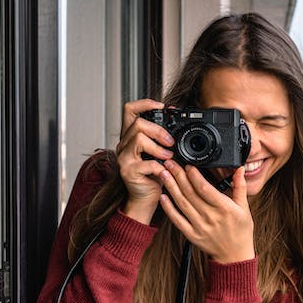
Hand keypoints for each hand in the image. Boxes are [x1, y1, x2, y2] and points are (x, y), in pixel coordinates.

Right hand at [115, 99, 174, 223]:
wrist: (145, 199)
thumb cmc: (154, 175)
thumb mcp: (161, 153)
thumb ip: (164, 139)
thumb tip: (179, 122)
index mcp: (131, 137)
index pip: (130, 110)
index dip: (145, 103)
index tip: (162, 106)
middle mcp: (124, 145)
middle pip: (137, 124)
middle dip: (158, 130)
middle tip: (171, 142)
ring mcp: (124, 158)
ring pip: (138, 139)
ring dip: (158, 147)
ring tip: (169, 157)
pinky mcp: (128, 171)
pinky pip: (145, 163)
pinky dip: (159, 166)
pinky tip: (164, 171)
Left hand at [158, 162, 254, 263]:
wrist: (234, 255)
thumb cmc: (241, 231)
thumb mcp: (244, 208)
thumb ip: (240, 187)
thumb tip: (239, 169)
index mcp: (225, 208)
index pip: (206, 189)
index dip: (195, 176)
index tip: (188, 165)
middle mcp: (211, 217)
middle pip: (191, 193)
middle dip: (179, 176)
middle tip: (170, 163)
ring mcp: (200, 227)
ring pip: (182, 204)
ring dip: (171, 187)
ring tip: (164, 174)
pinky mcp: (192, 235)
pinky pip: (177, 220)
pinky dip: (169, 209)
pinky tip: (163, 197)